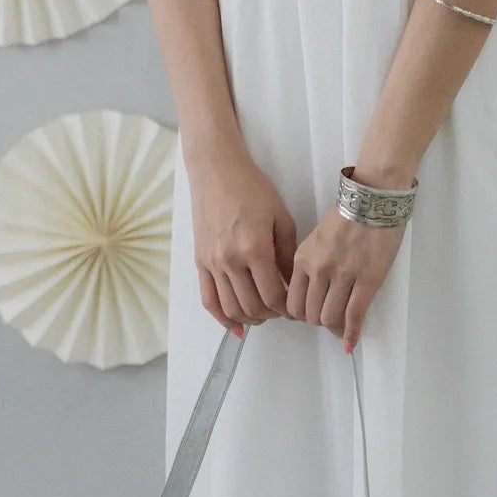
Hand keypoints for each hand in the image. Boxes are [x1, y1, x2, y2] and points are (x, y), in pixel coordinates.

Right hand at [189, 149, 296, 335]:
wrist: (216, 170)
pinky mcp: (200, 262)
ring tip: (264, 314)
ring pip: (231, 308)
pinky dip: (222, 318)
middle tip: (283, 311)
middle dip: (271, 315)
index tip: (296, 308)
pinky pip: (209, 300)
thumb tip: (292, 283)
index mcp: (254, 249)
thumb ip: (287, 254)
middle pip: (252, 306)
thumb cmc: (252, 188)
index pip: (273, 295)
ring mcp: (212, 263)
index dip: (287, 308)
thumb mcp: (280, 217)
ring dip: (250, 318)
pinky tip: (236, 326)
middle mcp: (230, 261)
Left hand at [286, 201, 407, 352]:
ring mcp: (343, 276)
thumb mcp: (317, 238)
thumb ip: (310, 265)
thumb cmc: (347, 215)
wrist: (374, 199)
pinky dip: (352, 334)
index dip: (300, 315)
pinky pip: (355, 315)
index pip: (293, 302)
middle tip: (328, 319)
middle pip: (310, 314)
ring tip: (341, 327)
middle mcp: (319, 269)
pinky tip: (350, 343)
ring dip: (334, 328)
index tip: (309, 315)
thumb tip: (311, 295)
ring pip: (330, 318)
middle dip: (317, 322)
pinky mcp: (368, 281)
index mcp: (303, 258)